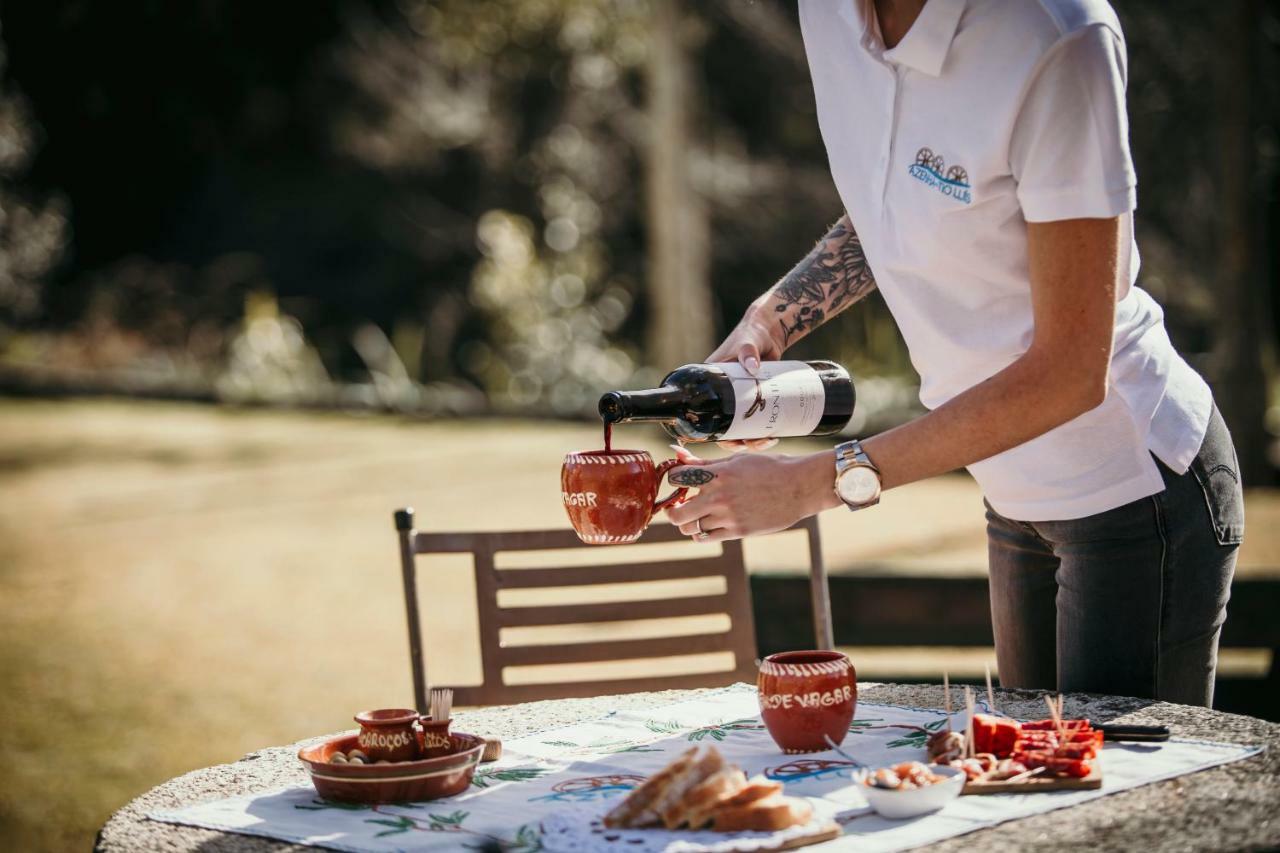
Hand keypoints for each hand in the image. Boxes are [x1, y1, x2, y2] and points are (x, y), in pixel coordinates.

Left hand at [663, 446, 837, 541]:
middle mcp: (719, 497)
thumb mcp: (736, 460)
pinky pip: (706, 538)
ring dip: (688, 522)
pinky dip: (700, 533)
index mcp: (717, 474)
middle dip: (673, 510)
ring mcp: (728, 516)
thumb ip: (705, 462)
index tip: (678, 483)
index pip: (676, 478)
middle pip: (677, 514)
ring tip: (696, 515)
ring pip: (690, 528)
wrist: (799, 487)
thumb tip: (678, 454)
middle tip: (678, 506)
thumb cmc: (769, 468)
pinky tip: (707, 525)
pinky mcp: (737, 531)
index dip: (673, 480)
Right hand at [706, 306, 785, 452]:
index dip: (715, 434)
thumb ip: (748, 351)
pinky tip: (774, 436)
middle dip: (739, 441)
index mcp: (709, 384)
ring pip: (742, 427)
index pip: (705, 415)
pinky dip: (762, 431)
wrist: (769, 332)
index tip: (730, 441)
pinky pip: (755, 420)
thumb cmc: (751, 334)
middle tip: (756, 443)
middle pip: (725, 427)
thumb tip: (752, 367)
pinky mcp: (753, 398)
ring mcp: (738, 399)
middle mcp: (721, 395)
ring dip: (752, 440)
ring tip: (769, 441)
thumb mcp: (746, 343)